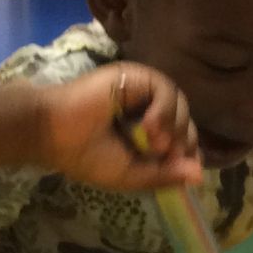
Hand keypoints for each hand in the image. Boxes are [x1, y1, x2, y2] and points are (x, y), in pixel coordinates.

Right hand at [37, 65, 201, 190]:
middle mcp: (146, 108)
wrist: (52, 133)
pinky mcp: (135, 76)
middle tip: (164, 155)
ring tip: (154, 144)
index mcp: (143, 131)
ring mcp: (142, 90)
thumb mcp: (130, 175)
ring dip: (174, 126)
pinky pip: (165, 89)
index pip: (181, 137)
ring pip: (179, 104)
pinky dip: (164, 110)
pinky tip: (149, 126)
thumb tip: (200, 176)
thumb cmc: (85, 155)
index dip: (187, 151)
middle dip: (182, 140)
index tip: (180, 166)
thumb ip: (164, 175)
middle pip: (184, 119)